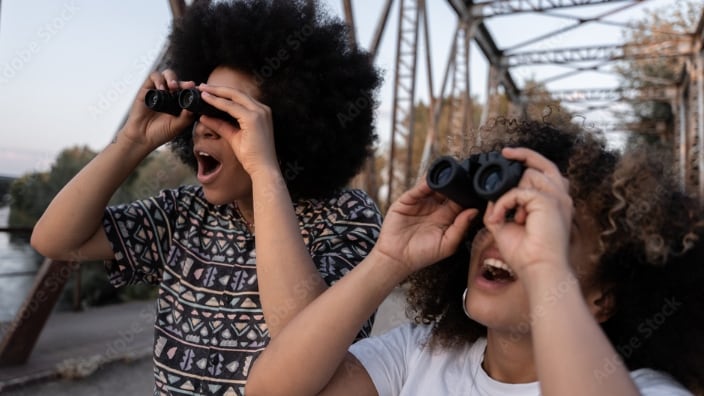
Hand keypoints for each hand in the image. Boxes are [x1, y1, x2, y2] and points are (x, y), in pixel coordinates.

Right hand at [121, 70, 195, 148]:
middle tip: (187, 86)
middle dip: (183, 82)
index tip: (198, 89)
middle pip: (179, 80)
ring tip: (173, 86)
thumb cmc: (161, 132)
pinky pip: (153, 77)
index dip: (193, 88)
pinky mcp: (147, 89)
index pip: (188, 90)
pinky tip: (161, 89)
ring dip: (171, 78)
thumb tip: (192, 107)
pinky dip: (159, 80)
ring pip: (166, 75)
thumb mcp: (178, 126)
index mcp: (179, 102)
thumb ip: (186, 117)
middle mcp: (170, 94)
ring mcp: (158, 91)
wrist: (143, 137)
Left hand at [195, 84, 277, 176]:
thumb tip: (204, 117)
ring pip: (234, 96)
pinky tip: (207, 100)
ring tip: (203, 90)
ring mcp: (260, 113)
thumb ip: (221, 125)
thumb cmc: (252, 156)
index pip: (239, 98)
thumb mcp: (233, 136)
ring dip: (217, 92)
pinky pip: (232, 107)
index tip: (208, 91)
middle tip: (202, 86)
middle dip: (218, 89)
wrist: (263, 169)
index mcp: (261, 113)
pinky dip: (218, 102)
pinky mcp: (254, 119)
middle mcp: (262, 110)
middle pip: (237, 93)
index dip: (223, 93)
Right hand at [373, 180, 478, 276]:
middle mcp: (435, 208)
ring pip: (433, 187)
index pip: (459, 202)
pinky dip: (424, 184)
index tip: (474, 188)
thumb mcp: (448, 244)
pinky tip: (430, 182)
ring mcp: (421, 203)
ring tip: (447, 176)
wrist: (397, 258)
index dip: (466, 194)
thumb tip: (474, 211)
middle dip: (454, 183)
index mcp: (447, 218)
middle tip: (462, 176)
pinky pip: (417, 189)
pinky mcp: (407, 201)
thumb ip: (461, 227)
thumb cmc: (422, 255)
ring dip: (440, 180)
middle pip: (447, 191)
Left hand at [483, 147, 573, 280]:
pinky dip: (504, 203)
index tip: (508, 157)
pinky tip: (502, 218)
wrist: (540, 270)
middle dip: (524, 155)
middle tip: (505, 152)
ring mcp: (557, 198)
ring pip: (528, 175)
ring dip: (508, 194)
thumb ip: (500, 209)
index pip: (545, 173)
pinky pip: (517, 192)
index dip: (528, 162)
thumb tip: (491, 197)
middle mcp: (560, 198)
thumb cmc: (528, 255)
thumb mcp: (507, 227)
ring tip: (505, 215)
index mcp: (554, 203)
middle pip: (544, 164)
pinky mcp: (548, 201)